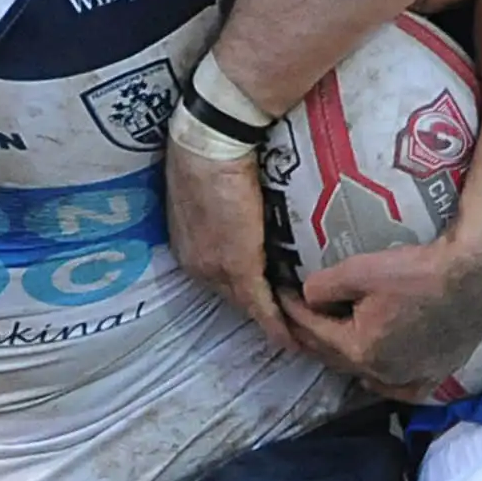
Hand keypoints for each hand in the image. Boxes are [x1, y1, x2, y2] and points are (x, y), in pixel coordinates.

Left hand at [164, 142, 297, 350]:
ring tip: (294, 332)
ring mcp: (213, 267)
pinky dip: (276, 322)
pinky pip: (259, 304)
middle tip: (285, 320)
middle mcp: (195, 262)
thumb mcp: (211, 190)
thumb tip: (241, 213)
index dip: (239, 289)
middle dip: (256, 308)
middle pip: (230, 295)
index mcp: (187, 244)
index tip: (262, 298)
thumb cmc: (213, 152)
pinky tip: (291, 338)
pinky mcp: (238, 266)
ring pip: (246, 303)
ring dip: (269, 319)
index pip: (216, 277)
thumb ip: (224, 211)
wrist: (213, 142)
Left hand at [280, 234, 481, 399]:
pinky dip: (382, 379)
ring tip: (330, 336)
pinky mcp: (437, 374)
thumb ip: (323, 287)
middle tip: (298, 315)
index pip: (314, 332)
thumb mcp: (360, 270)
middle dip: (312, 335)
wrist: (475, 275)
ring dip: (343, 358)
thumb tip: (307, 296)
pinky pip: (401, 386)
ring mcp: (412, 379)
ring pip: (364, 374)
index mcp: (360, 350)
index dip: (293, 312)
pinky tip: (374, 372)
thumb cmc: (419, 271)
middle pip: (335, 357)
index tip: (281, 295)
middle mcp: (383, 374)